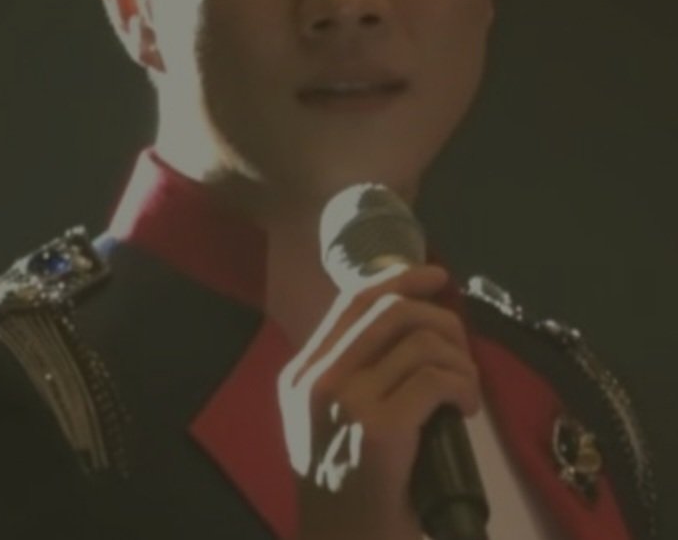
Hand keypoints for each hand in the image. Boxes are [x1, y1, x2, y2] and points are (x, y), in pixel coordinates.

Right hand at [277, 264, 481, 539]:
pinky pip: (436, 379)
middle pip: (390, 311)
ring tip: (466, 390)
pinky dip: (463, 385)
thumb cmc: (345, 493)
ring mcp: (346, 404)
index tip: (435, 276)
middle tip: (462, 349)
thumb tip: (409, 322)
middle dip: (440, 318)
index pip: (353, 302)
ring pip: (420, 343)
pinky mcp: (380, 431)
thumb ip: (351, 374)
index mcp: (301, 374)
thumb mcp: (328, 424)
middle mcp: (317, 380)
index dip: (399, 278)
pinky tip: (468, 407)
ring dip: (460, 361)